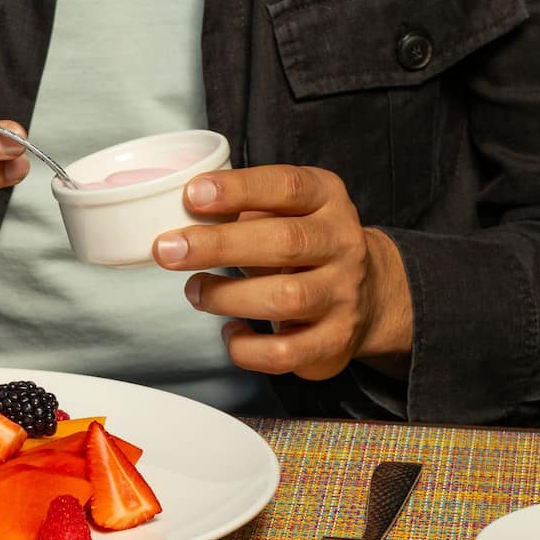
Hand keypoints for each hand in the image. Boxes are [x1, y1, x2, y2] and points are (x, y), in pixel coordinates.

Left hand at [152, 165, 413, 379]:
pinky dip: (246, 347)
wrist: (371, 296)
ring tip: (196, 291)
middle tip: (168, 250)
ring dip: (226, 296)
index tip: (192, 195)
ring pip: (285, 299)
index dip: (239, 189)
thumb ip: (245, 206)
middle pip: (285, 242)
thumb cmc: (307, 247)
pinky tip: (231, 331)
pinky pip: (283, 353)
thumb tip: (180, 213)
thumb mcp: (289, 211)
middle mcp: (343, 244)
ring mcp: (343, 296)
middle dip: (218, 246)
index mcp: (327, 200)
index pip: (287, 186)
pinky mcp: (334, 343)